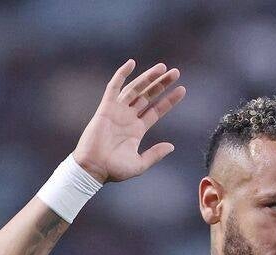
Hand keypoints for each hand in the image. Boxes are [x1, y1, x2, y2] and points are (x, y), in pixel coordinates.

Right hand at [72, 59, 185, 182]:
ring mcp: (118, 111)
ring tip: (163, 67)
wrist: (94, 168)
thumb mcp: (140, 164)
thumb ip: (155, 154)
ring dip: (148, 77)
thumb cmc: (114, 169)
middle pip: (148, 95)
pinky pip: (114, 87)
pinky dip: (121, 74)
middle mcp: (129, 117)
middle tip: (176, 72)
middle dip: (162, 84)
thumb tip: (171, 146)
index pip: (156, 110)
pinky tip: (132, 63)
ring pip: (135, 89)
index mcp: (137, 129)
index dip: (169, 100)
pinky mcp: (106, 108)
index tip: (182, 89)